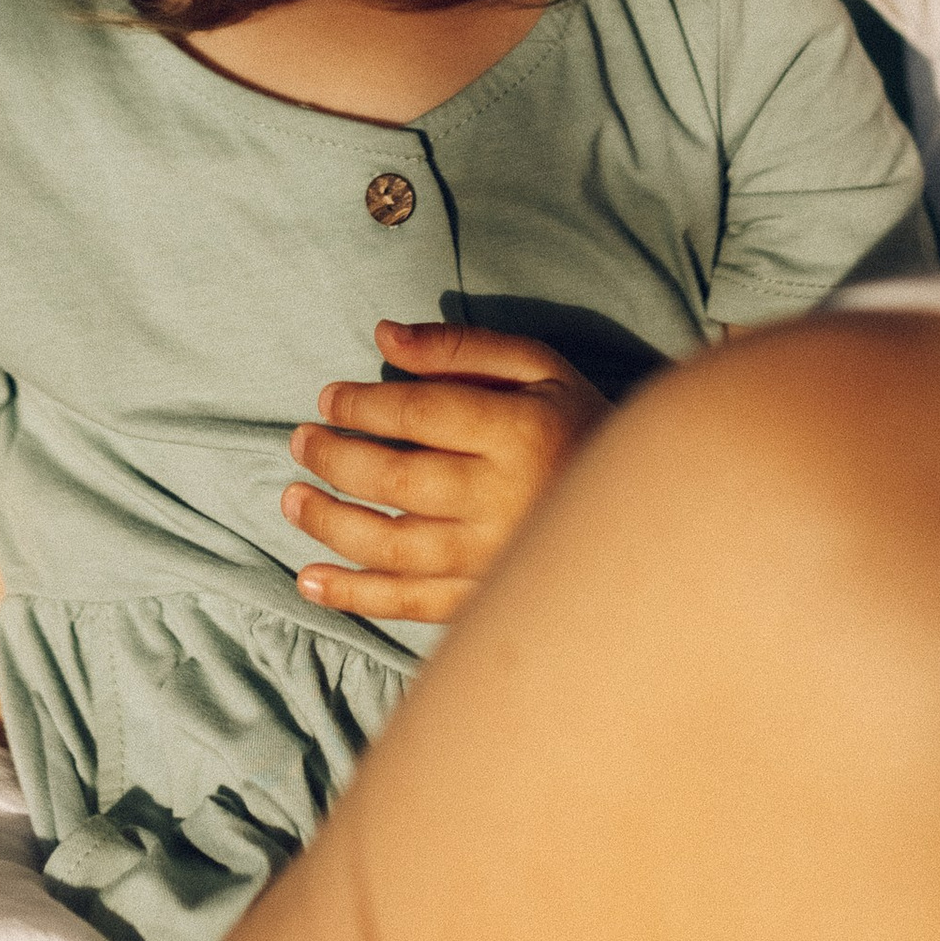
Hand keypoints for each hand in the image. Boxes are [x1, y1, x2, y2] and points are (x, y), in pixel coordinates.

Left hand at [282, 320, 611, 625]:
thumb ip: (461, 348)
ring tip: (290, 500)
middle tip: (298, 441)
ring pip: (392, 546)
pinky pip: (409, 602)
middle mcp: (502, 499)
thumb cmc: (580, 422)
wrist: (649, 507)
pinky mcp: (486, 598)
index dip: (362, 406)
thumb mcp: (538, 366)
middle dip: (334, 460)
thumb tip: (382, 337)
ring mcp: (493, 557)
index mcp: (518, 431)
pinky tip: (309, 579)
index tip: (328, 399)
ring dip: (329, 524)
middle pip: (396, 482)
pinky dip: (353, 594)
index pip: (418, 416)